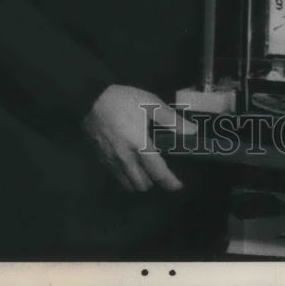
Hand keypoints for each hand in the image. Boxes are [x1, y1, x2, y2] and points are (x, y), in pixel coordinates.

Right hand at [83, 84, 197, 193]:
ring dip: (139, 182)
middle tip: (161, 172)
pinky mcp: (101, 159)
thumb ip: (172, 119)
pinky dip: (126, 177)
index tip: (178, 186)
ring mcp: (111, 161)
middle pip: (141, 184)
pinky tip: (131, 165)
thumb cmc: (124, 100)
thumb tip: (192, 131)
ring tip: (147, 171)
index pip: (157, 171)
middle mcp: (125, 158)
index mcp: (139, 145)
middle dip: (154, 183)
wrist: (92, 99)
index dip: (169, 182)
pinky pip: (116, 177)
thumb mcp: (151, 104)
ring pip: (127, 184)